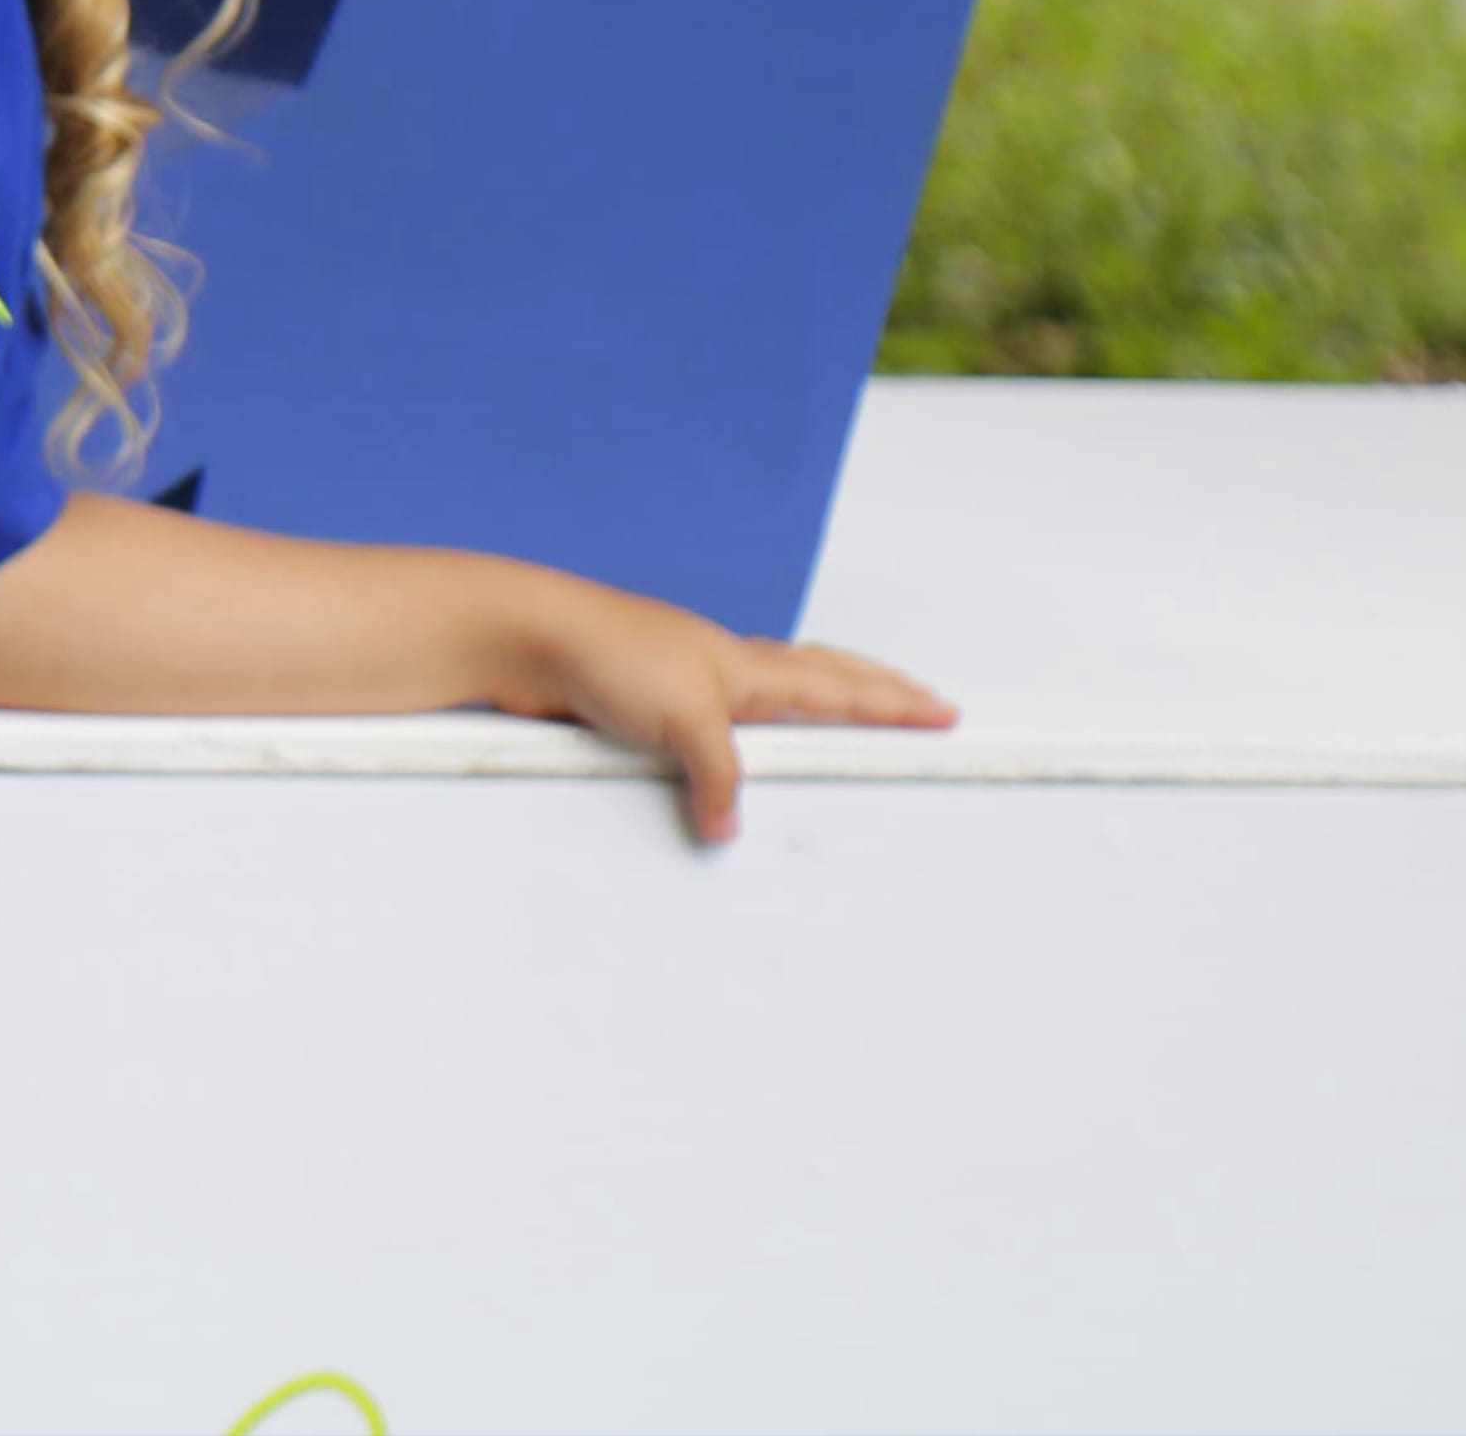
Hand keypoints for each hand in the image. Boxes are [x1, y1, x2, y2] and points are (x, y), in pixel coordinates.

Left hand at [498, 585, 952, 843]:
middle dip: (872, 691)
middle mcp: (723, 670)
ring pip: (767, 695)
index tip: (944, 710)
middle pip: (817, 676)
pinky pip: (708, 729)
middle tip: (919, 700)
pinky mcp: (642, 705)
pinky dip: (737, 740)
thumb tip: (728, 830)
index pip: (839, 687)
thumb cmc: (605, 656)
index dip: (893, 703)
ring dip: (812, 701)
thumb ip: (720, 775)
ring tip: (844, 714)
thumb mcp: (683, 720)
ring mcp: (684, 683)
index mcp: (747, 667)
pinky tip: (731, 756)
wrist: (521, 636)